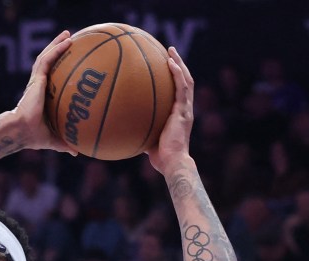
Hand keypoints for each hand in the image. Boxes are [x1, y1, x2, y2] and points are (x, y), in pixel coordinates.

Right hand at [10, 30, 77, 153]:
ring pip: (46, 56)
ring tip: (67, 34)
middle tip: (68, 40)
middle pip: (48, 62)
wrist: (22, 131)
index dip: (57, 67)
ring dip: (56, 44)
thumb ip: (65, 142)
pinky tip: (67, 41)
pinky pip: (47, 59)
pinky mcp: (36, 79)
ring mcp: (36, 81)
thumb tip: (77, 152)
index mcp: (41, 96)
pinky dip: (56, 49)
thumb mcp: (54, 138)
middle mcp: (38, 85)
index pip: (49, 77)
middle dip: (57, 49)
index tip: (67, 60)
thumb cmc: (33, 136)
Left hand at [146, 47, 194, 174]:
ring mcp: (185, 109)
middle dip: (178, 65)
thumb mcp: (147, 139)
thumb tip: (122, 128)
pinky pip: (182, 88)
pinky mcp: (183, 111)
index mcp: (179, 114)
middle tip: (169, 52)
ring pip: (186, 80)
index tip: (166, 66)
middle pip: (185, 81)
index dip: (175, 78)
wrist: (172, 162)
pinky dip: (177, 73)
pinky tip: (170, 63)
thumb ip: (139, 130)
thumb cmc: (160, 157)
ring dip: (179, 63)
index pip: (179, 92)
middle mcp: (185, 109)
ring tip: (170, 51)